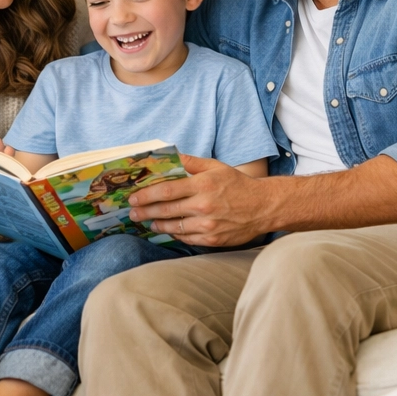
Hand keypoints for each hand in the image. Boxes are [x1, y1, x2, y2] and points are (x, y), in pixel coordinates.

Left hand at [128, 155, 268, 246]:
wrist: (263, 207)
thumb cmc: (238, 185)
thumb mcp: (216, 167)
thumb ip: (191, 162)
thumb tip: (170, 155)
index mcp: (203, 185)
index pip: (166, 191)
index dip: (146, 195)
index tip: (134, 197)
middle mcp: (203, 206)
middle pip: (165, 210)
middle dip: (145, 211)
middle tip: (132, 212)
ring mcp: (208, 226)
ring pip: (173, 227)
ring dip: (156, 225)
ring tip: (148, 222)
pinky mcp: (212, 240)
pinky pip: (186, 238)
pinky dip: (174, 234)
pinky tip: (168, 229)